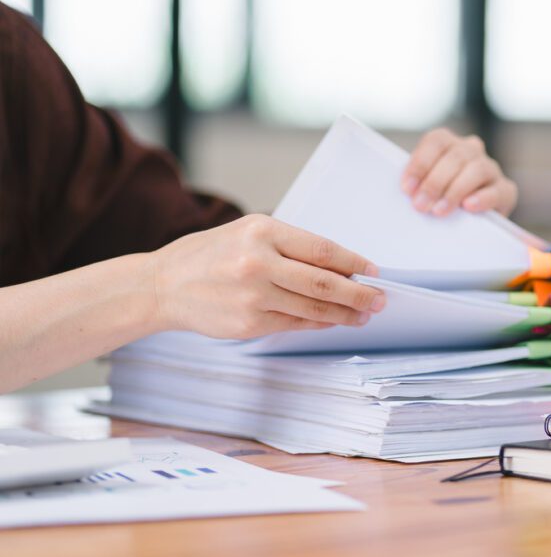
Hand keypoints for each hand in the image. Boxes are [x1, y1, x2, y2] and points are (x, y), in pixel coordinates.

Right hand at [148, 215, 384, 339]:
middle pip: (324, 283)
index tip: (374, 271)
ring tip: (363, 314)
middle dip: (359, 294)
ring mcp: (253, 296)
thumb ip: (292, 247)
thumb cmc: (211, 254)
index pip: (323, 249)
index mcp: (263, 231)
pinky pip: (295, 324)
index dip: (355, 262)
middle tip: (380, 299)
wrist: (163, 285)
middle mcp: (258, 263)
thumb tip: (342, 267)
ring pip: (314, 309)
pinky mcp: (249, 323)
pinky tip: (333, 321)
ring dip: (345, 313)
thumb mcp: (248, 233)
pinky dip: (319, 323)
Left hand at [401, 128, 517, 216]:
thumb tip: (408, 192)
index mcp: (450, 144)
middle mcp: (471, 150)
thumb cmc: (442, 200)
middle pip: (455, 156)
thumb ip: (420, 183)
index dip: (420, 163)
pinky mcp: (506, 190)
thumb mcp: (428, 188)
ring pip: (476, 169)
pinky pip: (497, 191)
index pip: (436, 141)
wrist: (472, 221)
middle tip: (420, 205)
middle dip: (434, 182)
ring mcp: (490, 168)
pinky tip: (468, 207)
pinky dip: (482, 198)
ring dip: (455, 191)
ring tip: (439, 211)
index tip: (407, 187)